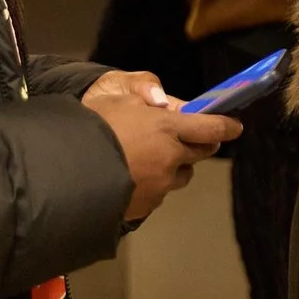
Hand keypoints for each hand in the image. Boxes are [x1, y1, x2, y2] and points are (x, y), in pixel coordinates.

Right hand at [81, 70, 242, 221]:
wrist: (63, 171)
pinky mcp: (146, 206)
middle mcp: (170, 158)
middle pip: (201, 153)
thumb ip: (145, 92)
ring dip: (175, 166)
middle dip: (200, 144)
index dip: (227, 126)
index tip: (235, 126)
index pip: (211, 128)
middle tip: (188, 138)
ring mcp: (160, 185)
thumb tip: (165, 103)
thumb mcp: (115, 95)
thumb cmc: (90, 125)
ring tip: (150, 159)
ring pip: (181, 175)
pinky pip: (159, 193)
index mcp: (166, 127)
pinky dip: (153, 185)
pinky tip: (131, 177)